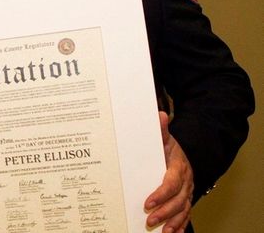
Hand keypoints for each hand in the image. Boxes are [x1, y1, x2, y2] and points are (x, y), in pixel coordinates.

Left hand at [144, 111, 193, 232]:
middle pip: (178, 200)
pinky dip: (181, 225)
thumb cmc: (171, 147)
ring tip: (162, 231)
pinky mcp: (186, 199)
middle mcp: (186, 182)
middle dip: (165, 211)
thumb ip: (160, 130)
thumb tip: (159, 116)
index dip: (161, 194)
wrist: (187, 153)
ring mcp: (187, 191)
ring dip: (173, 221)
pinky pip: (186, 214)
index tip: (148, 202)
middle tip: (150, 219)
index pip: (171, 183)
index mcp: (179, 167)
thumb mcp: (165, 138)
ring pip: (183, 209)